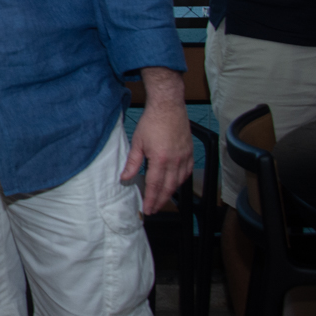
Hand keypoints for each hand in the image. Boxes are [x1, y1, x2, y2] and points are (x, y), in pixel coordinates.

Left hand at [122, 68, 193, 213]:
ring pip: (179, 182)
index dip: (151, 199)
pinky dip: (181, 181)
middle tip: (154, 209)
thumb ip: (132, 163)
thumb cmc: (152, 121)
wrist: (168, 106)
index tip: (148, 209)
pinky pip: (187, 172)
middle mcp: (174, 161)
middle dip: (160, 201)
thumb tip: (125, 177)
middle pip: (168, 187)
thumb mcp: (137, 142)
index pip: (154, 185)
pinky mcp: (190, 152)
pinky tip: (175, 184)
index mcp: (160, 159)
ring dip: (170, 193)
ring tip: (162, 200)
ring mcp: (184, 157)